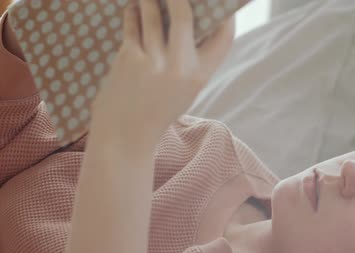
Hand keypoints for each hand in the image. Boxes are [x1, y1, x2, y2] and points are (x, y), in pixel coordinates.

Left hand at [90, 0, 234, 145]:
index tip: (222, 5)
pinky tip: (133, 8)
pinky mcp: (129, 58)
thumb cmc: (156, 110)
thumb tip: (186, 24)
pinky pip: (132, 23)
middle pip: (184, 14)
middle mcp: (179, 67)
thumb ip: (190, 62)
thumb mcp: (184, 91)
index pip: (223, 38)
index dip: (226, 16)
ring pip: (152, 13)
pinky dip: (132, 12)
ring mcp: (153, 61)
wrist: (125, 134)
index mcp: (199, 76)